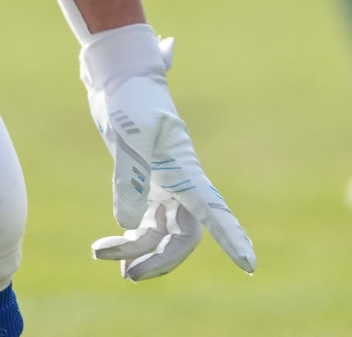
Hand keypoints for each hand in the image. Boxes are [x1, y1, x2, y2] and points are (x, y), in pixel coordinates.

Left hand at [80, 24, 255, 280]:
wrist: (120, 76)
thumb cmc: (132, 99)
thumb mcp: (129, 137)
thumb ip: (130, 179)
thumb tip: (128, 224)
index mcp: (184, 169)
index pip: (213, 210)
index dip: (231, 238)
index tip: (249, 265)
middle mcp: (179, 182)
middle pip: (184, 235)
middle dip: (161, 260)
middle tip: (131, 275)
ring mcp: (163, 185)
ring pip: (160, 234)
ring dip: (136, 250)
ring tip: (102, 254)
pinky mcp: (144, 185)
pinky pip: (144, 224)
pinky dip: (129, 239)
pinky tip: (112, 253)